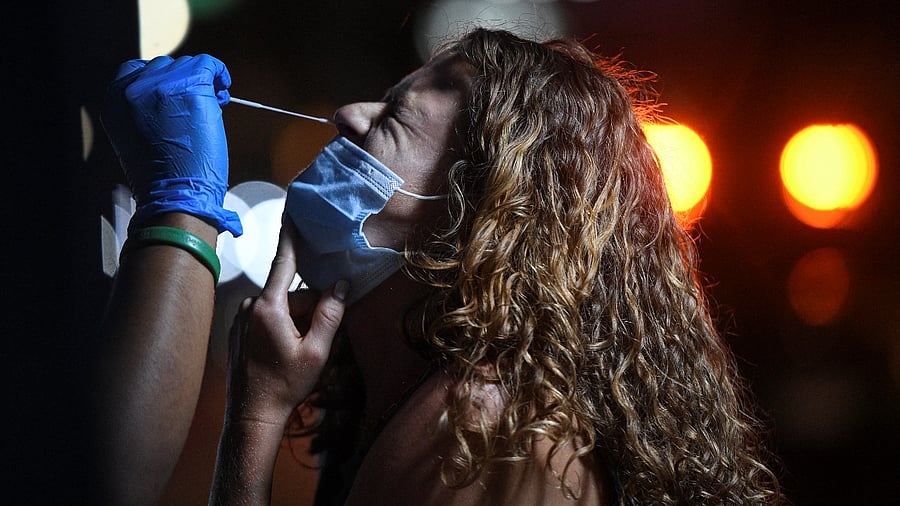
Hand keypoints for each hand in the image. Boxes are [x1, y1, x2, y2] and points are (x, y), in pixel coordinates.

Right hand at [101, 54, 241, 235]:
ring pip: (187, 64)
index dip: (161, 80)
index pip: (136, 71)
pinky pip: (208, 64)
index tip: (176, 90)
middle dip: (183, 80)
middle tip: (201, 99)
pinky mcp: (190, 88)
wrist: (175, 194)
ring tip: (215, 98)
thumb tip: (168, 97)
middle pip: (164, 66)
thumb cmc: (161, 177)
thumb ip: (144, 111)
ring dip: (202, 79)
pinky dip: (219, 72)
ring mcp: (161, 86)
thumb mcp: (135, 137)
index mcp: (115, 101)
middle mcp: (133, 89)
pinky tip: (223, 86)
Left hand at [225, 218, 348, 424]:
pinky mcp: (238, 331)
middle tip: (317, 341)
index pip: (284, 263)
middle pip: (290, 295)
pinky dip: (282, 329)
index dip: (291, 237)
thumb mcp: (317, 351)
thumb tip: (341, 285)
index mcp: (269, 308)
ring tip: (299, 355)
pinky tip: (285, 356)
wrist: (252, 416)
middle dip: (308, 310)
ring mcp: (241, 319)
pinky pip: (266, 320)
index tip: (292, 212)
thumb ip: (330, 314)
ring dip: (296, 322)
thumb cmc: (285, 385)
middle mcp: (250, 307)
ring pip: (279, 309)